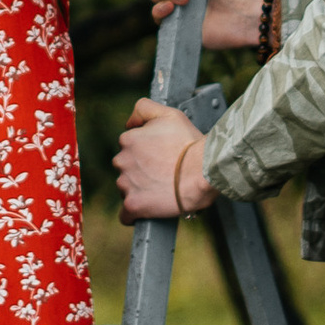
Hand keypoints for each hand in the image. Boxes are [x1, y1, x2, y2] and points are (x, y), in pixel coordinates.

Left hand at [116, 99, 212, 218]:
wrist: (203, 171)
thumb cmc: (190, 143)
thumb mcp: (169, 114)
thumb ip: (143, 109)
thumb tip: (129, 123)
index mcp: (128, 139)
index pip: (129, 148)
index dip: (146, 153)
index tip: (161, 157)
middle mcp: (122, 161)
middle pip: (126, 169)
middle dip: (140, 172)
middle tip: (163, 174)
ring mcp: (126, 184)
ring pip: (126, 190)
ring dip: (140, 190)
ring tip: (162, 190)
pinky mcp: (133, 205)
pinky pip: (126, 215)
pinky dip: (135, 214)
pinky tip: (148, 209)